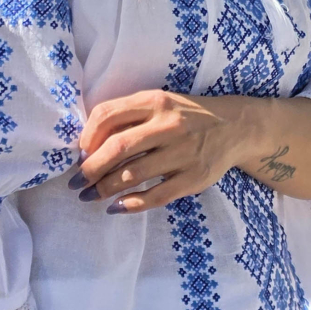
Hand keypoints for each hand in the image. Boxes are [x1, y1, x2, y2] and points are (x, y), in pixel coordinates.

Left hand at [73, 89, 248, 210]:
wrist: (235, 127)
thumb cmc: (186, 116)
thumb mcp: (160, 103)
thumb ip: (128, 115)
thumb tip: (88, 144)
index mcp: (156, 102)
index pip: (108, 115)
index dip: (87, 136)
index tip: (80, 153)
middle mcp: (169, 125)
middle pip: (118, 148)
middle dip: (90, 169)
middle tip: (76, 183)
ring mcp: (183, 153)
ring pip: (134, 174)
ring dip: (105, 189)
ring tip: (89, 196)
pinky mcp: (194, 178)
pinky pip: (156, 196)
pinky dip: (131, 204)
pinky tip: (115, 207)